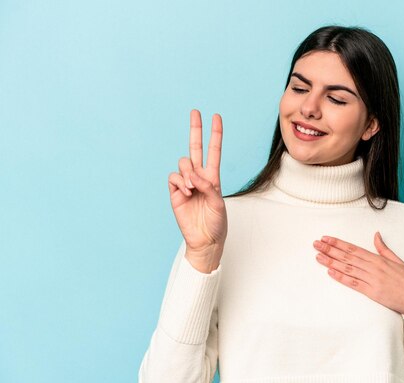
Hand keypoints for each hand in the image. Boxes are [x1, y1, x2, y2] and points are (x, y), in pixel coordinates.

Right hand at [168, 110, 227, 267]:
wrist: (205, 240)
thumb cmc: (216, 223)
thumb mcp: (218, 203)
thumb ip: (208, 186)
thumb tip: (193, 175)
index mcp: (213, 177)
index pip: (213, 151)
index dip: (215, 134)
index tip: (216, 117)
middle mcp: (199, 177)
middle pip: (195, 148)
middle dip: (195, 130)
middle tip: (195, 111)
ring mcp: (186, 184)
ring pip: (183, 163)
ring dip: (188, 172)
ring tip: (193, 187)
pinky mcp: (175, 192)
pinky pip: (174, 177)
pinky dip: (180, 181)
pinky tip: (186, 191)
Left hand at [313, 232, 403, 323]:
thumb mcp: (397, 260)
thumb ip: (384, 248)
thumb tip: (376, 234)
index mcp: (378, 259)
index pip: (354, 248)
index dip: (338, 243)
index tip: (326, 238)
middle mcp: (374, 267)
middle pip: (347, 257)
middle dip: (330, 250)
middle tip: (316, 244)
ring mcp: (372, 280)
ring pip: (348, 268)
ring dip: (331, 262)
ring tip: (318, 256)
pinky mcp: (372, 293)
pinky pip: (354, 284)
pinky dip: (341, 277)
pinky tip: (330, 272)